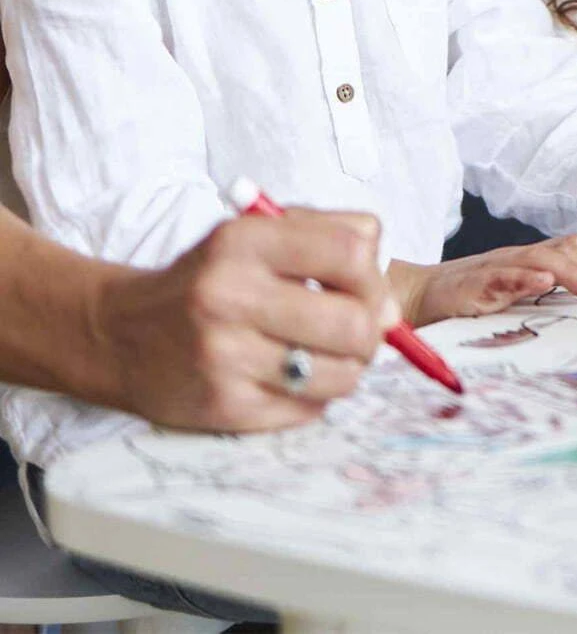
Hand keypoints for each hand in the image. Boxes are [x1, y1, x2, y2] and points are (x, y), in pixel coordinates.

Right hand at [94, 209, 393, 432]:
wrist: (121, 334)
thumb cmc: (210, 278)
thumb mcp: (260, 232)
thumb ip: (334, 236)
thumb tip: (390, 303)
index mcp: (245, 242)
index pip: (352, 253)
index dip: (374, 276)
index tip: (366, 288)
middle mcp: (230, 297)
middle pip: (354, 323)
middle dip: (371, 331)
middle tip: (359, 331)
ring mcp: (224, 358)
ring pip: (340, 375)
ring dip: (349, 368)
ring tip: (326, 354)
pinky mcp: (222, 408)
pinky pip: (308, 410)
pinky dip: (314, 396)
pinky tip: (291, 377)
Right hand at [391, 236, 576, 327]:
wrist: (417, 296)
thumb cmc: (470, 297)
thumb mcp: (513, 292)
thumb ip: (543, 291)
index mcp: (528, 259)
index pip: (572, 247)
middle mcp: (516, 257)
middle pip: (563, 249)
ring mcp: (494, 268)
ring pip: (538, 260)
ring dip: (569, 272)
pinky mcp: (472, 286)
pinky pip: (501, 278)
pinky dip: (524, 279)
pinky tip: (542, 284)